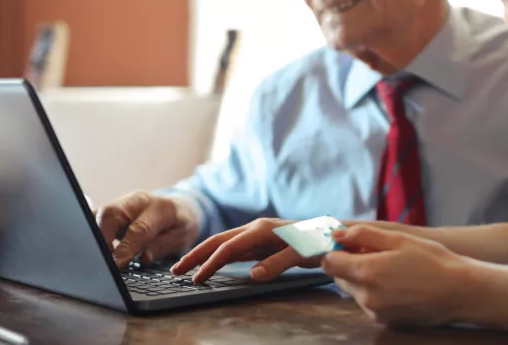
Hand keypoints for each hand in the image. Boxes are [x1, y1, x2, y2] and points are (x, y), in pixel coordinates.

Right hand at [95, 191, 200, 268]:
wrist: (181, 205)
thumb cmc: (182, 223)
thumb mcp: (183, 237)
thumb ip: (163, 246)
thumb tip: (143, 258)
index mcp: (160, 208)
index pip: (139, 229)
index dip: (126, 248)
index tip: (116, 264)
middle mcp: (138, 201)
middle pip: (111, 214)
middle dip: (101, 237)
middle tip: (100, 261)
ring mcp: (123, 202)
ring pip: (100, 214)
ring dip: (94, 235)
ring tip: (95, 257)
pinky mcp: (113, 208)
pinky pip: (97, 217)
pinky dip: (91, 231)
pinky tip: (92, 247)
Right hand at [170, 218, 319, 283]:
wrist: (332, 233)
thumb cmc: (319, 241)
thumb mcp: (301, 254)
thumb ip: (277, 263)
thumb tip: (252, 276)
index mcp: (261, 229)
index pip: (228, 247)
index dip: (211, 263)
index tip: (196, 279)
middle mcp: (255, 229)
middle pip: (218, 241)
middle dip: (195, 254)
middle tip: (174, 271)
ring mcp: (257, 235)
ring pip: (224, 244)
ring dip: (204, 255)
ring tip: (185, 269)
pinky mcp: (261, 242)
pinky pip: (234, 250)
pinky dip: (218, 257)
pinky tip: (211, 265)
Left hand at [322, 225, 472, 326]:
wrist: (459, 291)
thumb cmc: (432, 260)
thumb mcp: (398, 239)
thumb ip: (363, 235)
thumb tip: (337, 235)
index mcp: (366, 272)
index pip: (329, 263)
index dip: (337, 250)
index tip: (351, 244)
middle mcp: (366, 296)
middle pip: (340, 277)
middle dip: (351, 264)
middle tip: (376, 253)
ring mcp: (375, 312)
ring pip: (354, 291)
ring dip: (363, 278)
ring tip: (391, 268)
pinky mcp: (385, 321)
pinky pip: (368, 302)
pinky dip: (375, 292)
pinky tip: (397, 283)